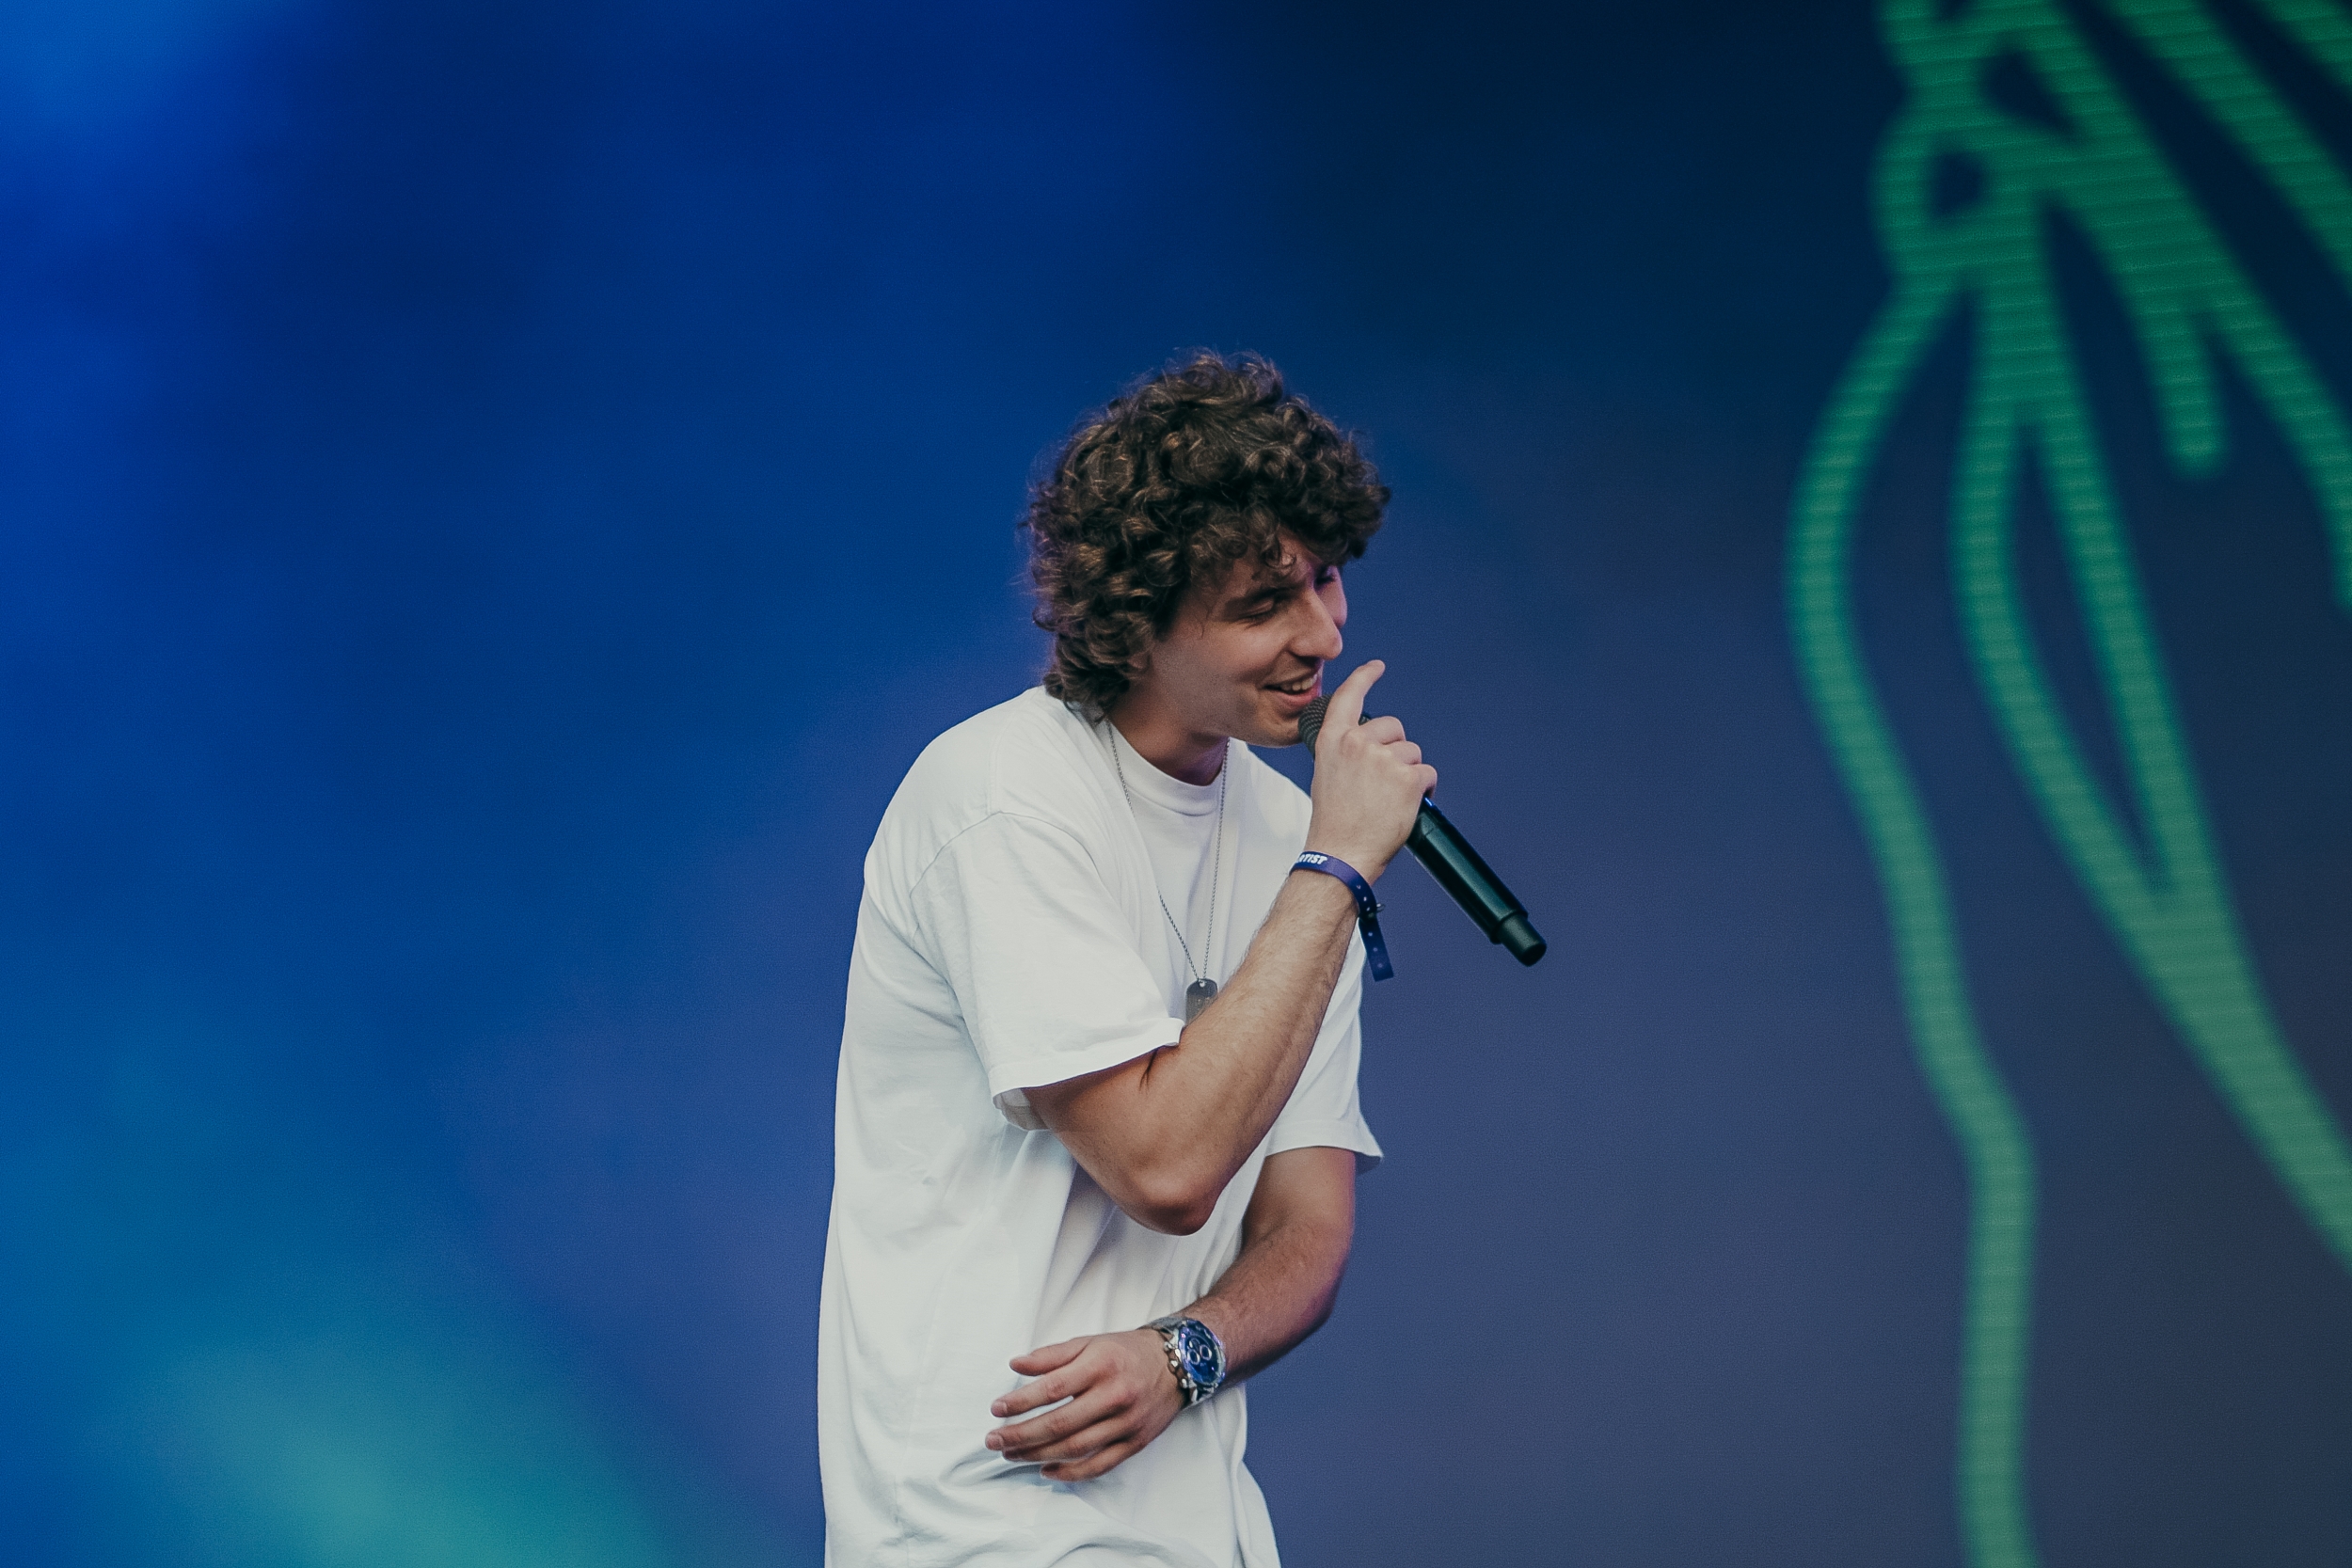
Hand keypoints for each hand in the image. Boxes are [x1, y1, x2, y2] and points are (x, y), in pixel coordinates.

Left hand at [986, 1329, 1184, 1481]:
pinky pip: (1099, 1465)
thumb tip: (1015, 1365)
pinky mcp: (1135, 1443)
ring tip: (1011, 1454)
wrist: (1179, 1363)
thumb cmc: (1126, 1351)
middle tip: (993, 1440)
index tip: (996, 1409)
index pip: (1052, 1389)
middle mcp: (1114, 1396)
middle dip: (1020, 1435)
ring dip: (1037, 1455)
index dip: (1020, 1401)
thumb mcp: (1089, 1342)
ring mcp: (1126, 1423)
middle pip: (1059, 1424)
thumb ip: (1051, 1355)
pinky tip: (1046, 1470)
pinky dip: (1070, 1473)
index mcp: (1100, 1366)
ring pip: (1075, 1448)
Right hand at [1304, 660, 1436, 879]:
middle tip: (1382, 783)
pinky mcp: (1407, 777)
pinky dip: (1424, 790)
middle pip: (1395, 728)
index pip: (1350, 697)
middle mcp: (1357, 743)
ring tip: (1390, 800)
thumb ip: (1347, 752)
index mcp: (1333, 741)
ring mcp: (1384, 759)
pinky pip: (1428, 774)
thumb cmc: (1335, 823)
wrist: (1341, 854)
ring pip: (1413, 753)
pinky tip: (1407, 807)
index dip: (1365, 677)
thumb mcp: (1328, 775)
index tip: (1377, 668)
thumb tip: (1376, 747)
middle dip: (1397, 751)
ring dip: (1409, 774)